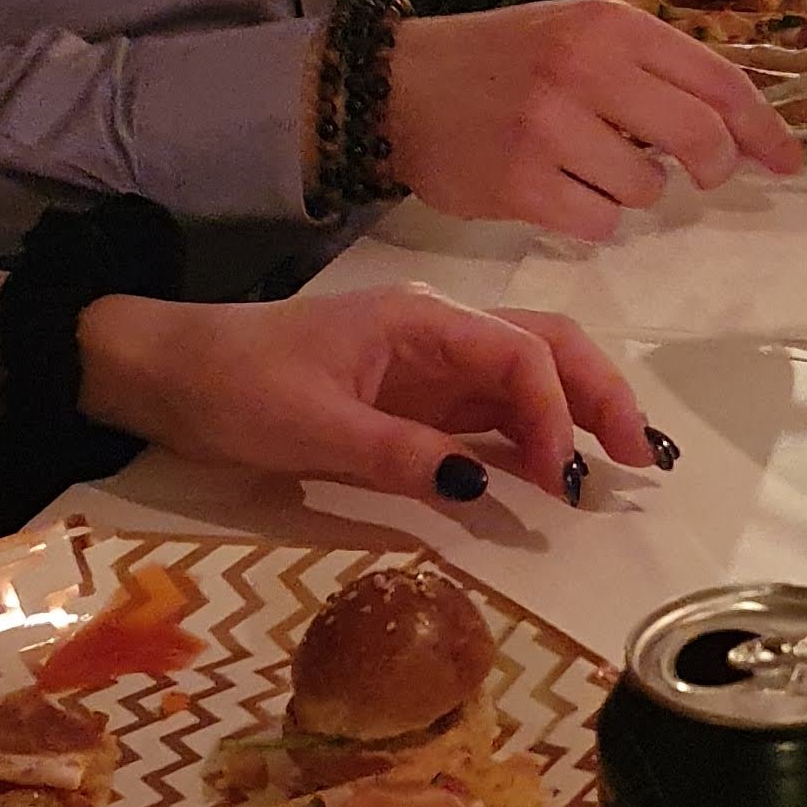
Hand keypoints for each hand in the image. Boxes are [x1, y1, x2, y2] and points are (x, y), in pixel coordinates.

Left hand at [76, 285, 660, 504]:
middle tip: (638, 460)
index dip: (555, 414)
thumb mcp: (311, 428)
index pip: (519, 355)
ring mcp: (428, 367)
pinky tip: (554, 474)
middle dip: (600, 396)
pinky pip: (489, 413)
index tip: (558, 479)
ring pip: (526, 379)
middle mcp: (437, 334)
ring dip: (576, 416)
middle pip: (545, 349)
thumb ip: (399, 456)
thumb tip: (482, 484)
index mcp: (419, 322)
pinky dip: (531, 438)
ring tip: (617, 468)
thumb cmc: (233, 387)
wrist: (167, 372)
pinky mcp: (414, 400)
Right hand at [388, 0, 798, 241]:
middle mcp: (585, 69)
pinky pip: (598, 221)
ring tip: (591, 166)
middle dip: (714, 168)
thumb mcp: (577, 33)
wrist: (397, 87)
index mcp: (610, 26)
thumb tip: (736, 124)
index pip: (717, 80)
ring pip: (647, 189)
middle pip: (699, 140)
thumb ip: (651, 67)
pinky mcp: (519, 183)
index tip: (786, 159)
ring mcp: (550, 128)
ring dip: (634, 191)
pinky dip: (592, 217)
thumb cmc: (501, 62)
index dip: (763, 128)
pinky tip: (559, 191)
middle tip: (703, 178)